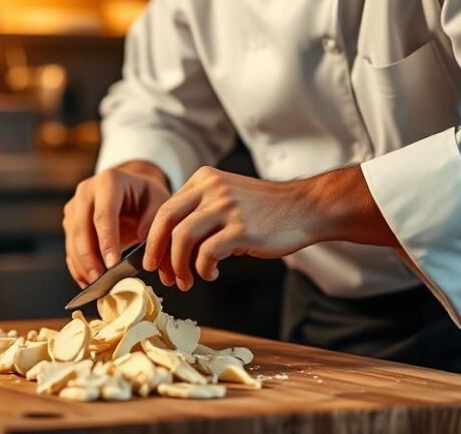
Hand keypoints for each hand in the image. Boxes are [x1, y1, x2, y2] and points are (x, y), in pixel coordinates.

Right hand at [63, 161, 171, 287]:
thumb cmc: (146, 196)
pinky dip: (78, 267)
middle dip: (89, 258)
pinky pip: (70, 247)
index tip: (112, 265)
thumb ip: (153, 221)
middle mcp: (86, 191)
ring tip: (95, 287)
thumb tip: (143, 246)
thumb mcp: (159, 202)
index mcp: (109, 182)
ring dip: (82, 265)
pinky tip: (87, 282)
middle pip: (81, 228)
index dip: (106, 241)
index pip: (103, 215)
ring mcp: (74, 207)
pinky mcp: (70, 222)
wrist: (132, 188)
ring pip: (72, 240)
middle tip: (100, 281)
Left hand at [141, 166, 323, 290]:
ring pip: (182, 238)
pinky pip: (207, 254)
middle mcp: (212, 188)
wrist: (306, 208)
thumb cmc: (267, 210)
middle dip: (156, 252)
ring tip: (186, 280)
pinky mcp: (241, 229)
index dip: (154, 239)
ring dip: (178, 266)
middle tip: (160, 274)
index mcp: (204, 179)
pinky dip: (203, 269)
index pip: (165, 209)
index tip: (155, 260)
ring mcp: (227, 207)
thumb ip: (200, 213)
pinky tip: (211, 274)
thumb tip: (169, 247)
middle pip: (166, 221)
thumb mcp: (228, 198)